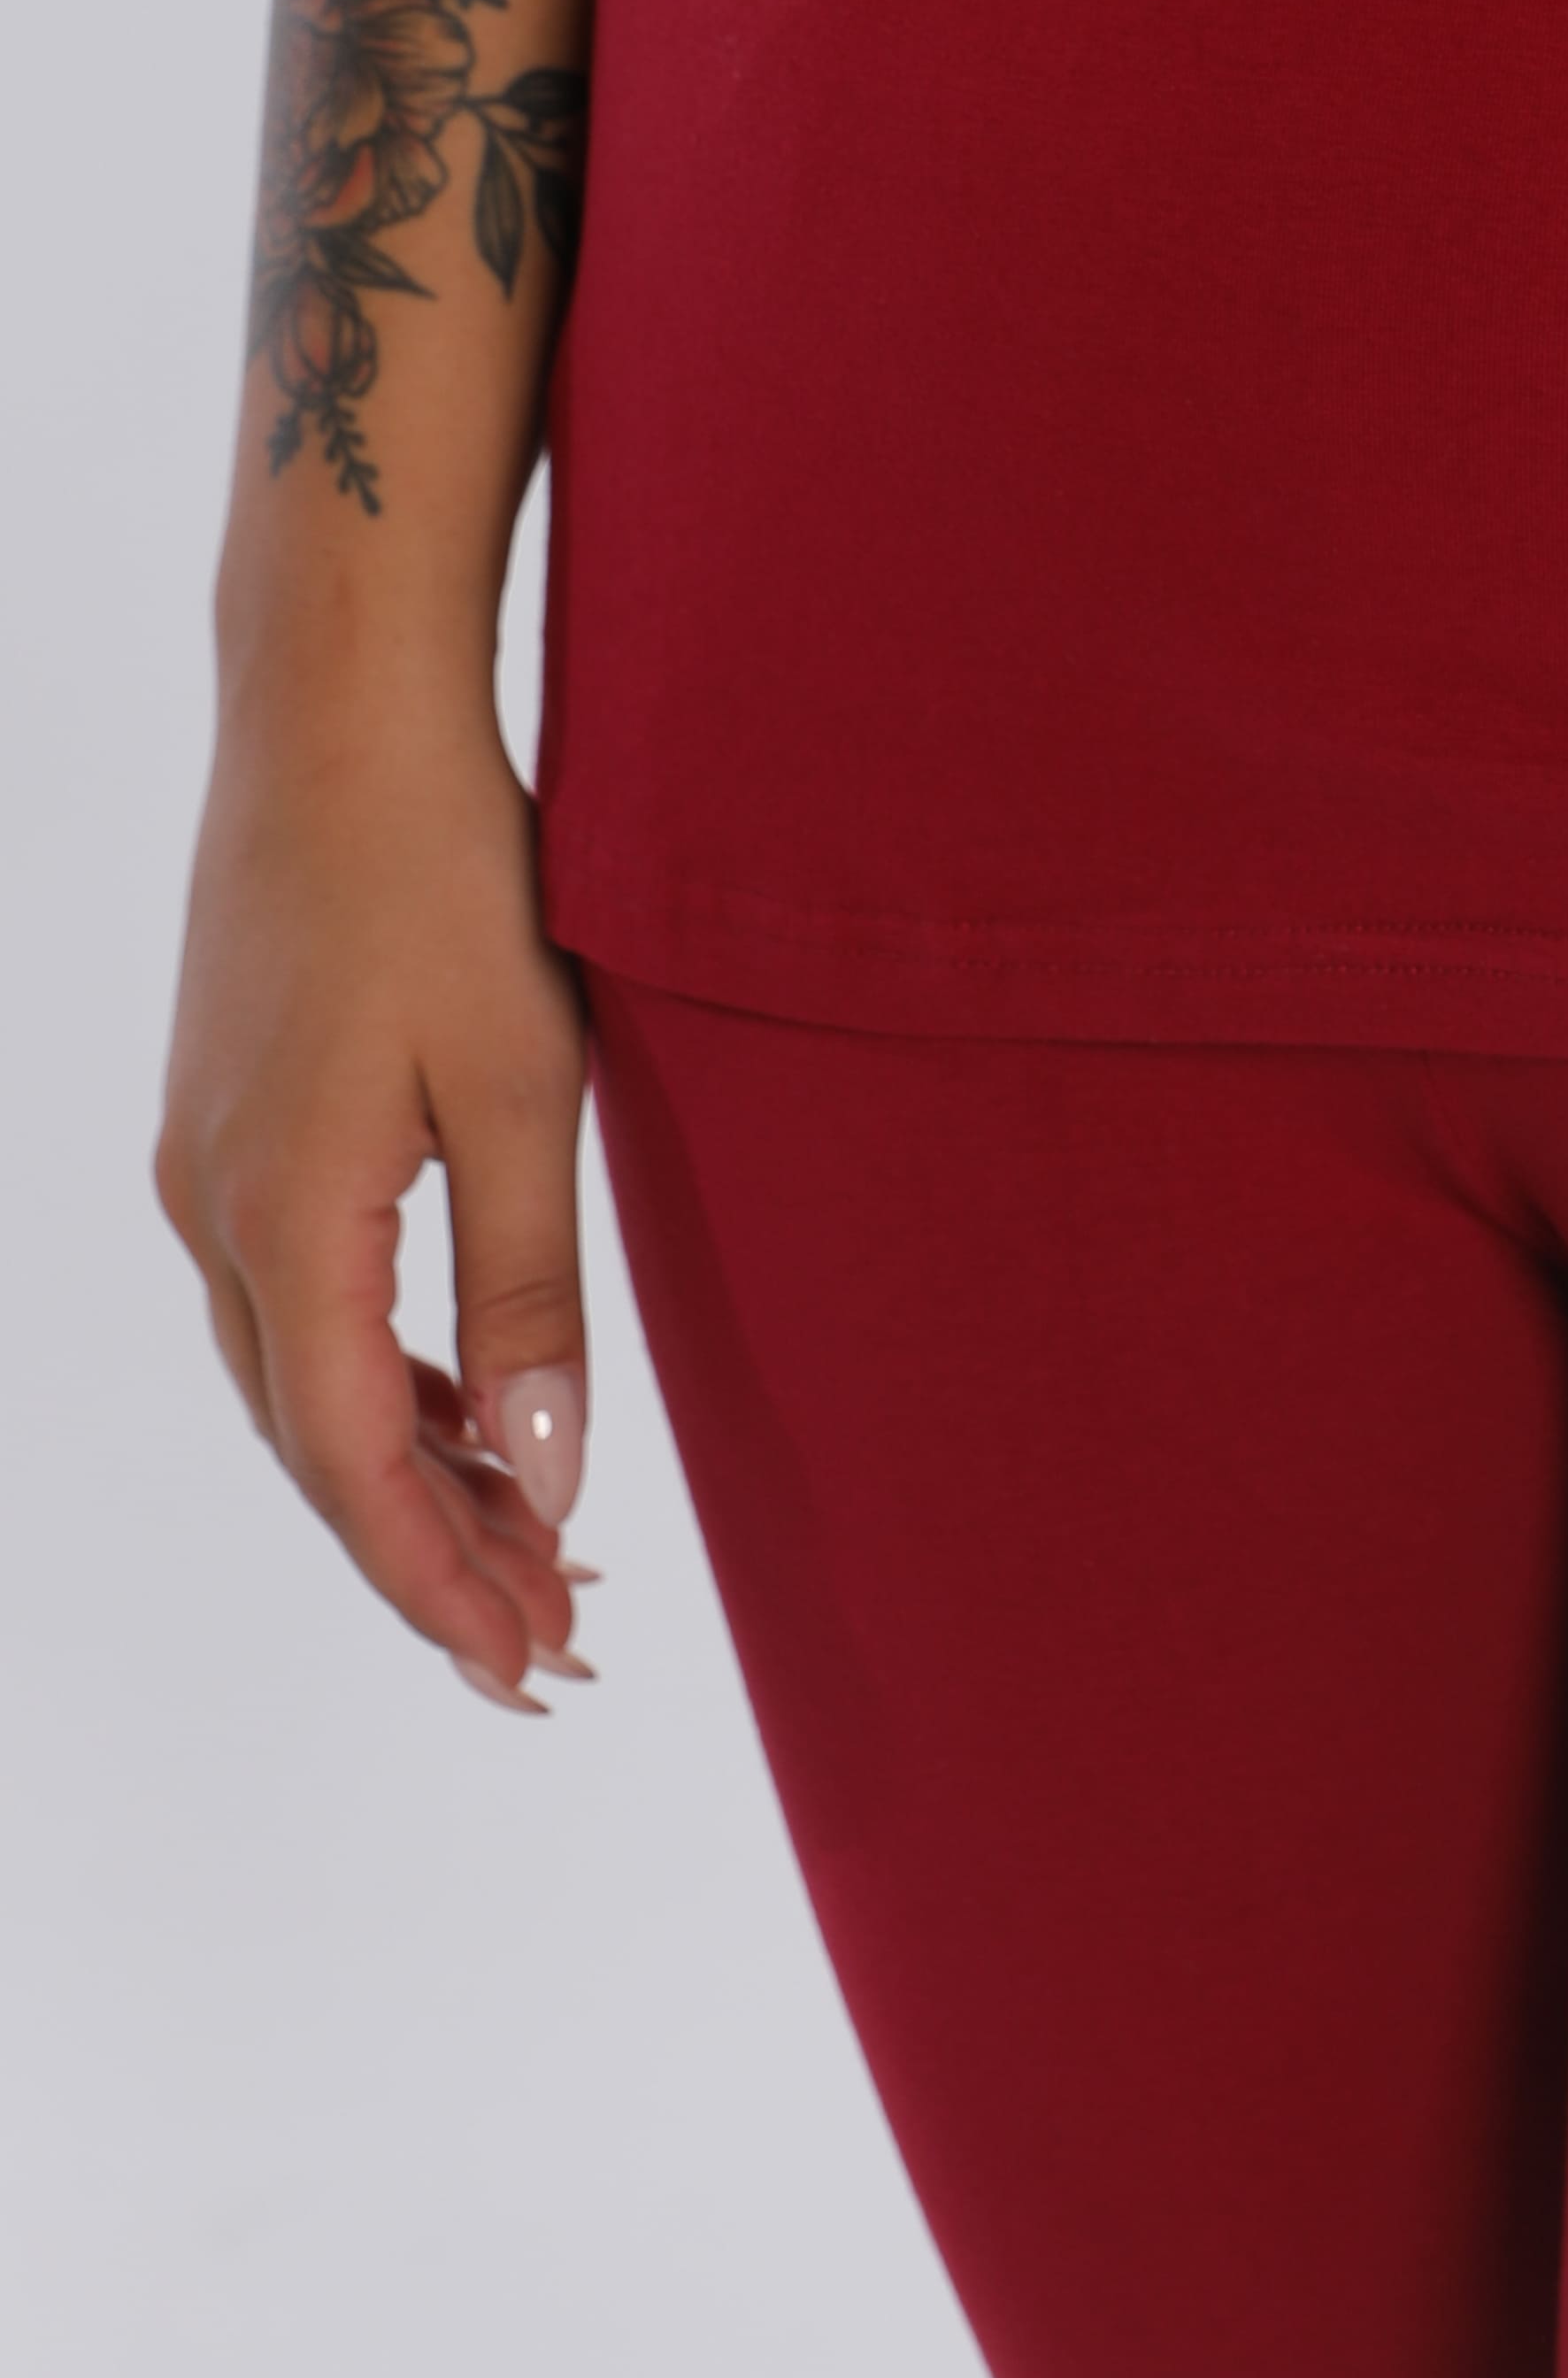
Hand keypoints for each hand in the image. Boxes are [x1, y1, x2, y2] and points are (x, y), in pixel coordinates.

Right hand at [155, 684, 596, 1708]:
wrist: (341, 707)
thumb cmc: (448, 872)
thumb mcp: (528, 1086)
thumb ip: (529, 1292)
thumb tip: (547, 1476)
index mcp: (286, 1219)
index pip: (356, 1466)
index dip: (438, 1582)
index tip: (524, 1671)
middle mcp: (217, 1208)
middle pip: (317, 1444)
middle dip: (428, 1555)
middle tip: (547, 1649)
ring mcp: (210, 1159)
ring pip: (302, 1375)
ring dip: (406, 1467)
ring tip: (526, 1548)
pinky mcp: (233, 1113)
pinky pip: (298, 1296)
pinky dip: (379, 1371)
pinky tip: (460, 1403)